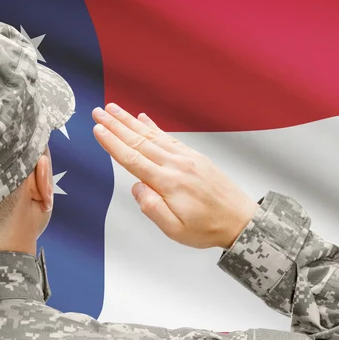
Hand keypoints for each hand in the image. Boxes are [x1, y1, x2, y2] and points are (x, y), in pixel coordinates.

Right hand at [91, 104, 258, 248]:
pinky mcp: (195, 157)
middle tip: (99, 112)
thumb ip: (152, 208)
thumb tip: (136, 187)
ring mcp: (187, 158)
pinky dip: (154, 127)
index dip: (113, 143)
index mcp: (168, 183)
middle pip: (139, 141)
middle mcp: (176, 165)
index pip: (133, 159)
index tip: (98, 129)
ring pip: (152, 136)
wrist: (240, 220)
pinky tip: (144, 119)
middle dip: (116, 126)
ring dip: (131, 122)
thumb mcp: (175, 230)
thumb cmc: (207, 228)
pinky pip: (170, 137)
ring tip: (115, 109)